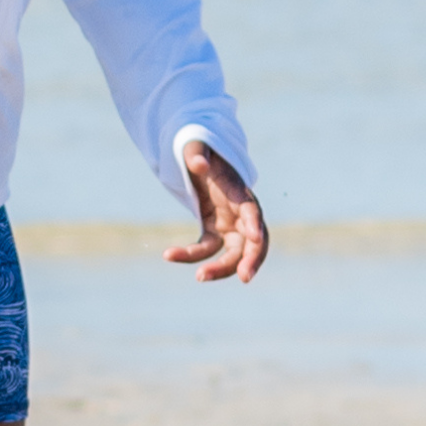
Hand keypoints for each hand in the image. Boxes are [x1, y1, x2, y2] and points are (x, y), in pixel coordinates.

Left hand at [167, 139, 267, 283]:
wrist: (201, 161)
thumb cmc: (202, 153)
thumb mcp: (197, 147)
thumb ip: (197, 154)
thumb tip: (198, 164)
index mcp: (240, 193)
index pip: (252, 211)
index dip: (255, 224)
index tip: (255, 237)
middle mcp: (241, 214)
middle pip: (253, 242)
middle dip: (251, 260)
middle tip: (244, 278)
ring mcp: (230, 226)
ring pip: (233, 254)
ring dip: (221, 268)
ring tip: (200, 277)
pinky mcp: (216, 232)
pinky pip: (207, 249)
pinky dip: (192, 255)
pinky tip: (169, 255)